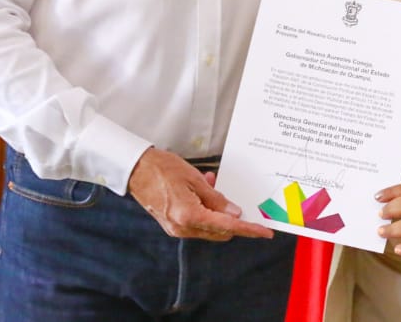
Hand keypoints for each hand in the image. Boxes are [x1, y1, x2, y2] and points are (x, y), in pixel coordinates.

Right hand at [127, 147, 273, 241]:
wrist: (135, 169)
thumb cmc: (162, 169)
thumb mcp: (194, 179)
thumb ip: (216, 198)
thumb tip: (234, 213)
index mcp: (189, 215)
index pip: (227, 226)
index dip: (249, 229)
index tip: (265, 232)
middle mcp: (182, 228)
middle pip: (220, 231)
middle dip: (232, 217)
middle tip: (236, 197)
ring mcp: (176, 229)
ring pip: (209, 227)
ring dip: (217, 212)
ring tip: (212, 185)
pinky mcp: (172, 225)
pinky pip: (197, 223)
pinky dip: (205, 211)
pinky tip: (203, 191)